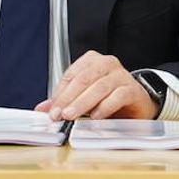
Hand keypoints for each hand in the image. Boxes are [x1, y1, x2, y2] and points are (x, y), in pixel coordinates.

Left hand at [35, 50, 157, 120]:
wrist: (135, 103)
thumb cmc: (107, 96)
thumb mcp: (83, 97)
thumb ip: (63, 100)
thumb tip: (42, 108)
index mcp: (92, 61)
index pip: (72, 74)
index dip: (60, 93)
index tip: (51, 110)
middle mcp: (107, 64)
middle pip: (84, 79)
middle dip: (69, 98)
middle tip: (59, 114)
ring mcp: (121, 75)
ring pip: (100, 87)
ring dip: (83, 103)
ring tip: (71, 115)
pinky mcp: (132, 89)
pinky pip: (118, 96)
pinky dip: (105, 106)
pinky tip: (95, 116)